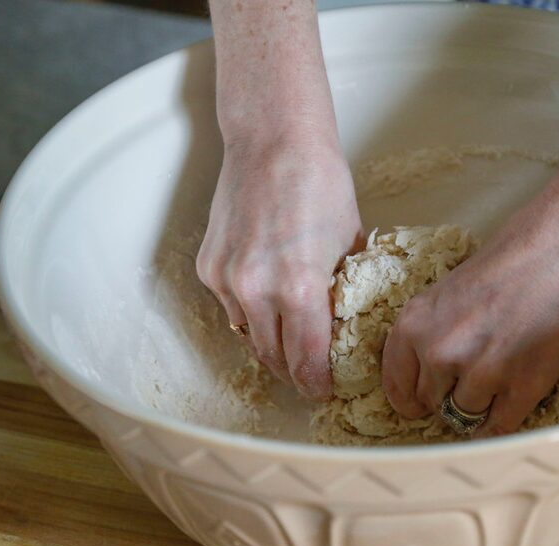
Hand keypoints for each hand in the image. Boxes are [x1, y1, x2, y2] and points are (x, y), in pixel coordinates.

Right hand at [197, 137, 363, 399]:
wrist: (273, 141)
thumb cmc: (321, 184)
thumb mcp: (349, 242)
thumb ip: (343, 290)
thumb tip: (346, 321)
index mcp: (299, 289)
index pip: (306, 360)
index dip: (316, 382)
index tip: (323, 389)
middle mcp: (256, 291)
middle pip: (273, 357)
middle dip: (293, 372)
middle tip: (309, 375)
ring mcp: (226, 279)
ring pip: (248, 335)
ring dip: (269, 345)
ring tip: (288, 344)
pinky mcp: (209, 267)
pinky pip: (230, 308)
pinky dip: (249, 314)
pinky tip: (267, 305)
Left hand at [381, 198, 558, 436]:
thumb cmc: (517, 252)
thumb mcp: (454, 284)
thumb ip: (438, 325)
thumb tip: (434, 363)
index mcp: (415, 322)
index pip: (397, 383)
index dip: (411, 397)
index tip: (419, 404)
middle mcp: (440, 351)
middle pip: (432, 403)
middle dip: (448, 396)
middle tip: (471, 380)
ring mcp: (481, 373)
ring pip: (466, 416)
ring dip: (480, 405)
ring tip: (501, 379)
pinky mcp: (522, 387)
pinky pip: (500, 426)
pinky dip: (505, 420)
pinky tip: (514, 401)